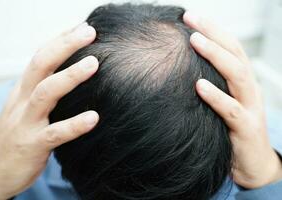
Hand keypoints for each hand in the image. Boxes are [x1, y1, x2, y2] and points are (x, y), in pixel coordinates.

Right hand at [0, 22, 98, 198]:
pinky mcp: (32, 145)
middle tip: (89, 32)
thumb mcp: (25, 107)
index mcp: (23, 90)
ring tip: (93, 64)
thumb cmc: (16, 135)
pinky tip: (93, 118)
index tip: (82, 27)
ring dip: (70, 77)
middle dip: (64, 46)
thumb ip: (43, 90)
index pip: (40, 57)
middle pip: (41, 65)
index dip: (60, 40)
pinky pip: (55, 133)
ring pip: (46, 93)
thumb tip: (69, 74)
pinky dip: (74, 124)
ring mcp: (26, 123)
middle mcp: (22, 101)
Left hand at [183, 11, 281, 188]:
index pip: (230, 47)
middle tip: (190, 17)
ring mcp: (250, 108)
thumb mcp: (223, 103)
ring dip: (215, 55)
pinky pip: (231, 110)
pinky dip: (216, 96)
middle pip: (234, 53)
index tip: (189, 16)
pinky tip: (199, 85)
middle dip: (213, 33)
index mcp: (242, 82)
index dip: (212, 29)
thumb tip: (180, 72)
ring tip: (195, 40)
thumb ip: (210, 86)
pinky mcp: (246, 129)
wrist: (254, 165)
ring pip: (236, 75)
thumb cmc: (232, 130)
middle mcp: (248, 89)